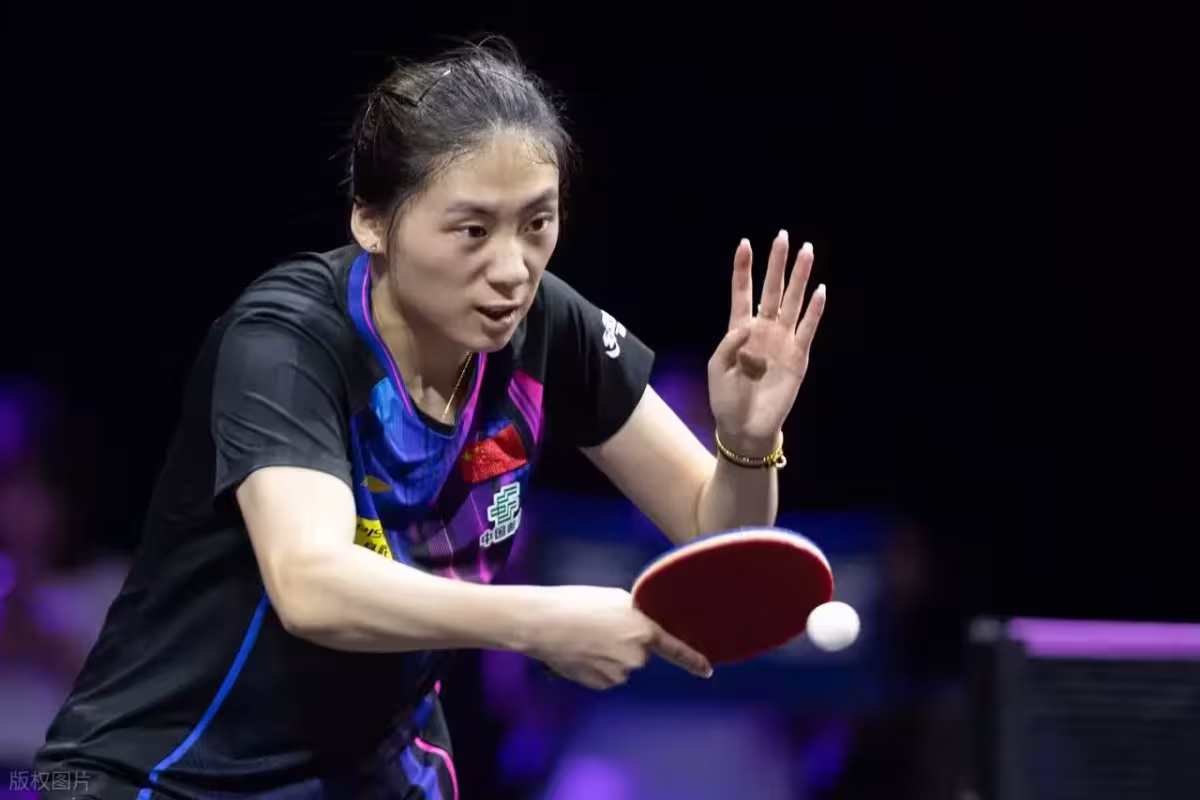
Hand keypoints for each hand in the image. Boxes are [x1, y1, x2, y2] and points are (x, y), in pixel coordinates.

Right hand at [525, 586, 711, 688]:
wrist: (542, 623)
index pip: (674, 649)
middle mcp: (635, 657)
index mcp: (642, 630)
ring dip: (610, 656)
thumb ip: (635, 615)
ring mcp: (618, 674)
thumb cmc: (577, 602)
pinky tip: (580, 652)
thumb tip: (639, 627)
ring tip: (585, 638)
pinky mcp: (600, 684)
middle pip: (640, 653)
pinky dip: (597, 667)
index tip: (707, 671)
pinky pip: (607, 675)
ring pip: (622, 666)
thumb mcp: (614, 598)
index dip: (693, 660)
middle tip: (601, 627)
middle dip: (626, 643)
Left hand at [708, 231, 825, 454]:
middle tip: (783, 237)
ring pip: (793, 303)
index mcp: (739, 329)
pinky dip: (814, 311)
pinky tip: (820, 291)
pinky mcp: (798, 357)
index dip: (744, 269)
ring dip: (800, 278)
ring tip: (807, 251)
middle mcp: (763, 329)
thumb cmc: (726, 398)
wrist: (745, 427)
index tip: (745, 243)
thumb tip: (748, 327)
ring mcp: (783, 341)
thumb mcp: (716, 368)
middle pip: (772, 289)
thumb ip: (728, 343)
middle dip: (777, 263)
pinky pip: (807, 330)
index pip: (742, 292)